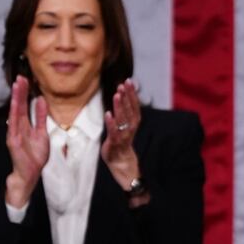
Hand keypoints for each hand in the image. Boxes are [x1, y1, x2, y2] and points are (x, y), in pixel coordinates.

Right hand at [4, 76, 48, 207]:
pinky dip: (15, 114)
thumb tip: (42, 100)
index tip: (25, 80)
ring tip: (17, 86)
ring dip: (16, 99)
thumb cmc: (35, 155)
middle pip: (19, 106)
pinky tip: (16, 105)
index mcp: (25, 125)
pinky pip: (14, 125)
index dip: (25, 93)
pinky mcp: (12, 141)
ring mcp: (13, 133)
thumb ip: (41, 117)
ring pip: (15, 113)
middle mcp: (17, 127)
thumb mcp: (42, 133)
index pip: (24, 106)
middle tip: (21, 77)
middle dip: (20, 92)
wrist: (30, 173)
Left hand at [102, 79, 142, 193]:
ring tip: (117, 94)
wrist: (121, 162)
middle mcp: (130, 127)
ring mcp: (123, 135)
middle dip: (127, 96)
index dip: (132, 93)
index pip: (134, 105)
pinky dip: (111, 123)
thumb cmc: (121, 142)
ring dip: (120, 106)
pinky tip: (108, 114)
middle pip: (130, 109)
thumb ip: (123, 112)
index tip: (129, 82)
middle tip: (124, 84)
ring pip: (123, 119)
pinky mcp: (115, 142)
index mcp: (133, 122)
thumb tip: (121, 95)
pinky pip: (114, 131)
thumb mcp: (123, 125)